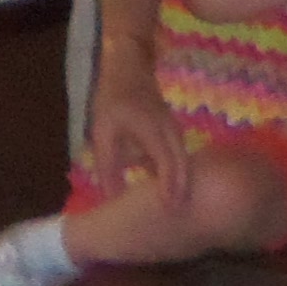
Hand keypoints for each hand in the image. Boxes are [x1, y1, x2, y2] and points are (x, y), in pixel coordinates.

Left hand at [85, 63, 188, 205]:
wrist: (129, 69)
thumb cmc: (113, 101)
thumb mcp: (102, 133)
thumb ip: (107, 165)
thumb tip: (110, 197)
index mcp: (151, 129)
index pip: (166, 160)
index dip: (169, 184)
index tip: (171, 206)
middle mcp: (169, 130)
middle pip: (182, 163)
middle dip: (184, 189)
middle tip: (181, 216)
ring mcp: (174, 131)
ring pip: (184, 160)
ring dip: (184, 183)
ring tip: (181, 210)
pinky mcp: (173, 134)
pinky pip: (179, 156)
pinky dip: (178, 174)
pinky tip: (173, 193)